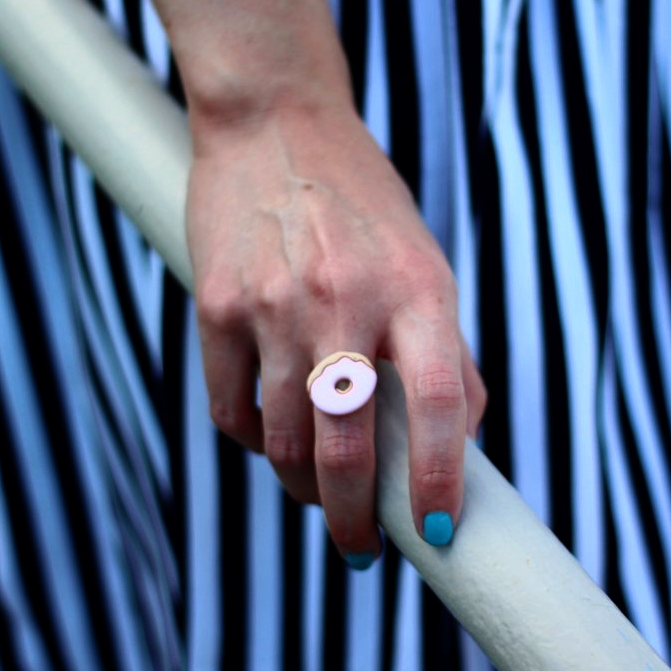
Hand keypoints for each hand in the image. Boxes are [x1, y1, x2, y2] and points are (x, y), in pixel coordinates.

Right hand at [186, 102, 486, 564]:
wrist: (275, 121)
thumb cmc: (361, 205)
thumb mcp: (424, 263)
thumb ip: (444, 351)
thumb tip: (454, 444)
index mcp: (416, 288)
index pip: (438, 405)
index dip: (441, 481)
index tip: (439, 532)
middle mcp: (346, 298)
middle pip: (348, 447)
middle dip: (357, 520)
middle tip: (363, 549)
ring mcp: (273, 305)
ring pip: (284, 444)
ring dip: (304, 488)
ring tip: (319, 494)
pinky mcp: (216, 305)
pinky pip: (232, 410)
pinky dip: (255, 442)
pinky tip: (273, 438)